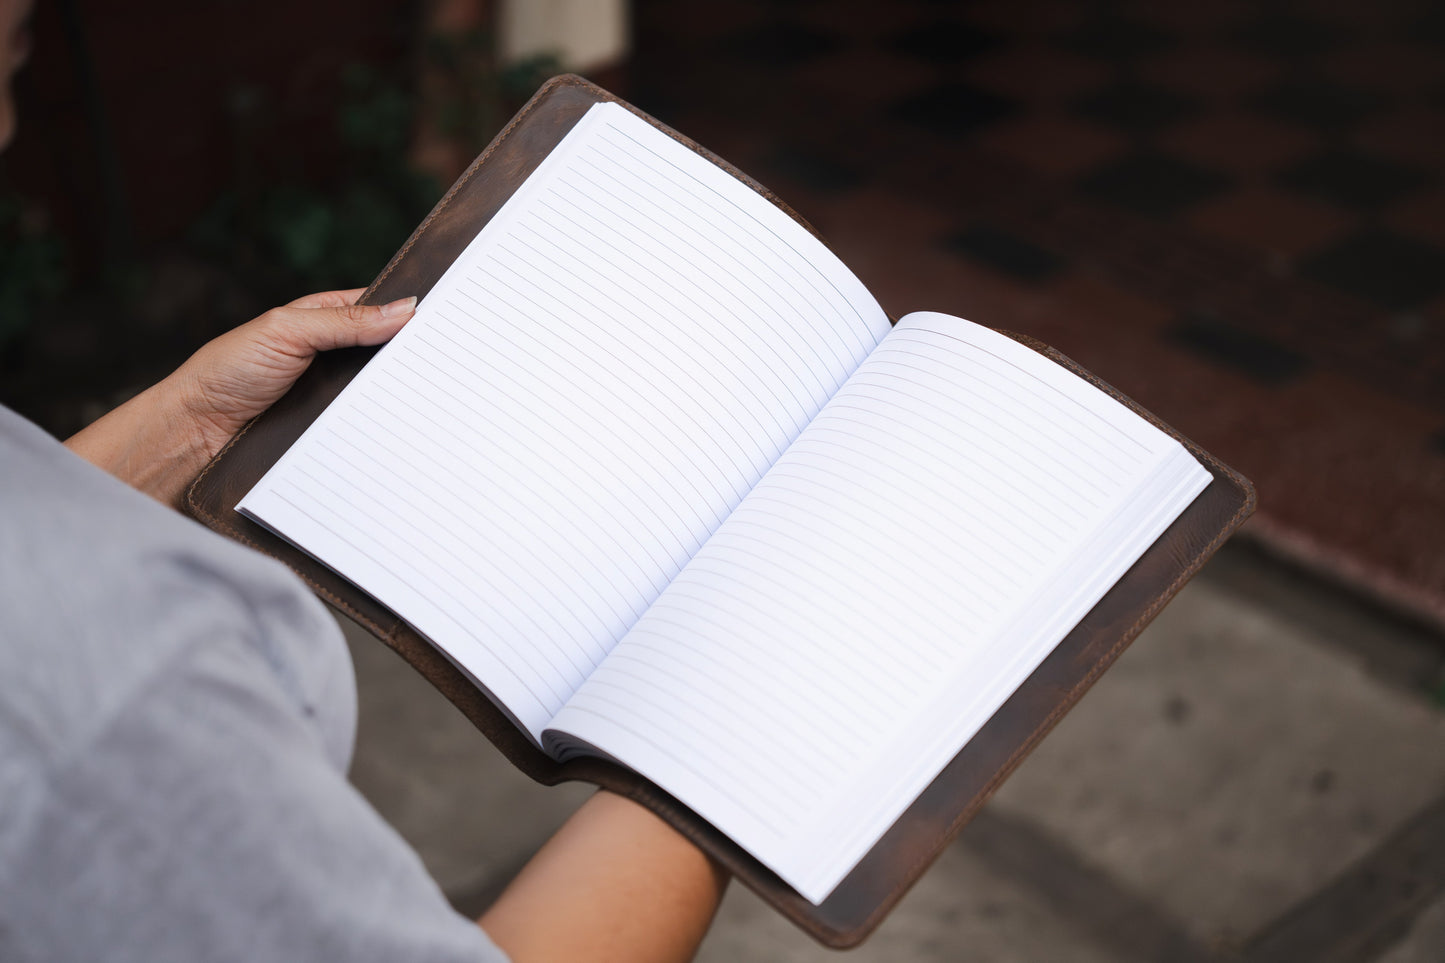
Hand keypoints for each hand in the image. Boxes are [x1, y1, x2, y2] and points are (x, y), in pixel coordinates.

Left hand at [64, 289, 416, 508]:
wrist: (194, 435)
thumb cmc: (226, 371)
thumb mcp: (287, 330)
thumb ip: (346, 321)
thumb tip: (405, 309)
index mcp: (325, 320)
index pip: (381, 310)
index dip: (411, 313)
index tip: (447, 320)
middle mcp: (333, 357)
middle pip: (388, 356)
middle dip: (414, 360)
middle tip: (449, 364)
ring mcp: (334, 397)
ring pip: (381, 395)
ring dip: (401, 400)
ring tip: (435, 400)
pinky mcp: (332, 431)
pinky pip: (367, 429)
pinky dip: (383, 430)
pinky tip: (404, 432)